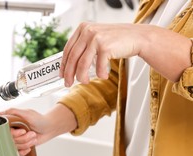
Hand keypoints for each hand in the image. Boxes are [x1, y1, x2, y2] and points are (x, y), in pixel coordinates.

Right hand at [0, 104, 76, 155]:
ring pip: (16, 146)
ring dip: (27, 142)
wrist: (49, 128)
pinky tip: (30, 145)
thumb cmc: (40, 120)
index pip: (5, 131)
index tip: (23, 131)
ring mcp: (17, 139)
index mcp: (12, 123)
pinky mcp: (21, 146)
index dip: (15, 133)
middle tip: (31, 133)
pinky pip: (18, 152)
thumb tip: (1, 113)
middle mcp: (13, 131)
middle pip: (11, 140)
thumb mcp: (27, 113)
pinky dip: (25, 149)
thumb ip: (13, 111)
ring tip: (33, 136)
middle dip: (24, 138)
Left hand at [60, 22, 191, 84]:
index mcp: (83, 28)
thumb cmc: (118, 40)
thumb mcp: (97, 38)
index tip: (61, 74)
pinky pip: (97, 66)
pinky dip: (100, 74)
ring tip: (85, 82)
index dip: (63, 64)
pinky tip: (104, 76)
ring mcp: (96, 38)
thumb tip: (70, 65)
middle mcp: (88, 31)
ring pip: (82, 64)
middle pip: (73, 57)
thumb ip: (84, 46)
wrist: (139, 37)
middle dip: (69, 73)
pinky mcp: (105, 46)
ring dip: (82, 76)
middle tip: (68, 83)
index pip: (68, 49)